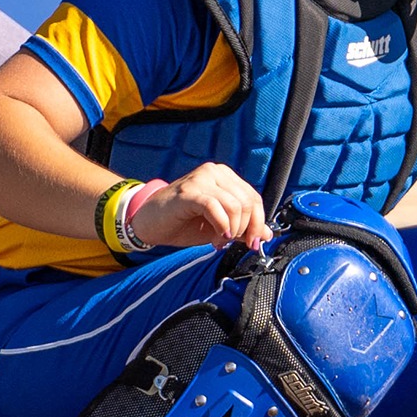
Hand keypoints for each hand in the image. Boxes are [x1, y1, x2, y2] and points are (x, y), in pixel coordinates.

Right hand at [128, 162, 274, 250]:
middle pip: (248, 201)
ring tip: (219, 241)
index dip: (259, 223)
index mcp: (224, 176)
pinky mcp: (188, 192)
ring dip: (232, 230)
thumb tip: (268, 235)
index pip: (254, 197)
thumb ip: (242, 227)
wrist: (148, 223)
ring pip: (235, 205)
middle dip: (247, 229)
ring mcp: (201, 179)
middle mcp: (214, 172)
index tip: (252, 243)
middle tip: (233, 244)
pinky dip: (221, 227)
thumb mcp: (219, 227)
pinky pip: (215, 208)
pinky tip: (216, 238)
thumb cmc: (183, 223)